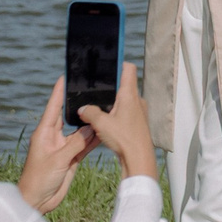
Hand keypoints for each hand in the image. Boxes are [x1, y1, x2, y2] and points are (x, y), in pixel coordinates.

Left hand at [18, 78, 99, 213]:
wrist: (37, 201)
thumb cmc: (39, 179)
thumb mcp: (58, 160)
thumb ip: (75, 142)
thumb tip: (91, 126)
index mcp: (45, 133)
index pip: (53, 106)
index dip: (59, 91)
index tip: (66, 75)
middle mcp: (54, 136)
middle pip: (69, 115)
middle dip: (80, 103)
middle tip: (93, 89)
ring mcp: (64, 146)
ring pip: (81, 129)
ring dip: (91, 122)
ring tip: (105, 108)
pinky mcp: (72, 157)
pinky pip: (86, 143)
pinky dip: (95, 137)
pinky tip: (105, 130)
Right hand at [76, 64, 157, 182]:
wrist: (138, 157)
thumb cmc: (124, 138)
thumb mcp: (101, 124)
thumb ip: (90, 112)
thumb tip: (82, 108)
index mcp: (130, 94)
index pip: (128, 69)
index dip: (118, 64)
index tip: (106, 64)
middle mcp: (137, 100)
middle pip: (124, 84)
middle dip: (110, 85)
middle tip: (95, 88)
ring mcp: (139, 111)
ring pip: (124, 99)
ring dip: (112, 101)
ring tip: (97, 106)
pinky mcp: (138, 121)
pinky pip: (126, 111)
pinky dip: (116, 112)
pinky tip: (105, 120)